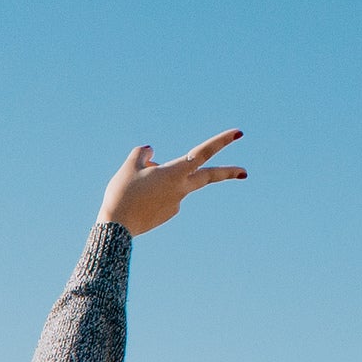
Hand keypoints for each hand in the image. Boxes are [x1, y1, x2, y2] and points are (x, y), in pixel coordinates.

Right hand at [99, 131, 247, 234]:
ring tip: (132, 188)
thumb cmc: (122, 194)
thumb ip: (142, 153)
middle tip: (245, 172)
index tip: (238, 134)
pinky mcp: (167, 215)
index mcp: (175, 173)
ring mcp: (176, 204)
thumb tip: (152, 153)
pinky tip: (136, 200)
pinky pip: (163, 196)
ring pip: (172, 183)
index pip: (202, 153)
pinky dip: (152, 193)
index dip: (220, 141)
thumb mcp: (128, 166)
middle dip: (227, 173)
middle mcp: (181, 189)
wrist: (116, 228)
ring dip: (158, 179)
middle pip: (208, 176)